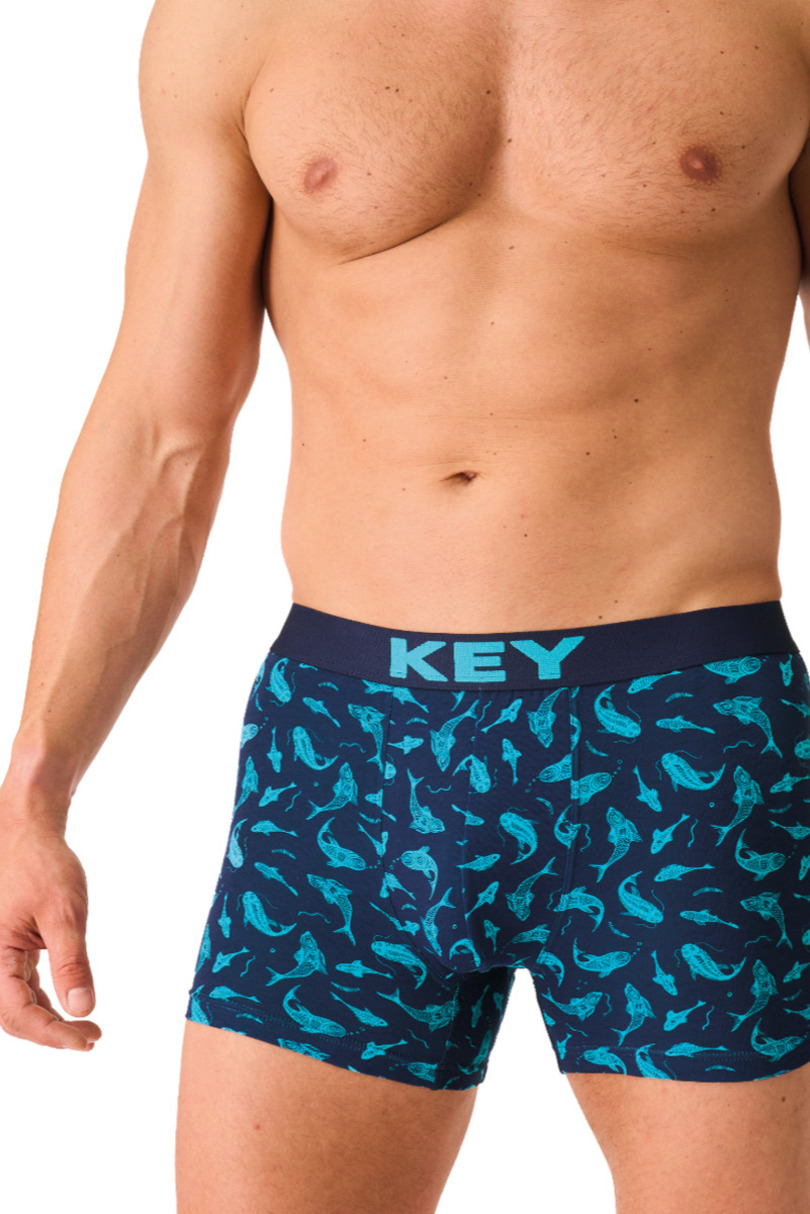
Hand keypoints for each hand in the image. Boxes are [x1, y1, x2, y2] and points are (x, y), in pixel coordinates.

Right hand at [0, 819, 100, 1050]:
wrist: (29, 833)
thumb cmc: (43, 866)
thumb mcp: (65, 913)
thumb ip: (71, 962)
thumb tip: (82, 1008)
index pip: (17, 1013)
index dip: (51, 1034)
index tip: (86, 1039)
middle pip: (14, 1015)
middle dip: (51, 1032)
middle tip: (91, 1038)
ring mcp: (0, 955)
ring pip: (18, 1002)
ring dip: (50, 1020)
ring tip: (88, 1028)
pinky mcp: (12, 948)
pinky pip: (23, 985)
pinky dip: (47, 1000)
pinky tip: (72, 1005)